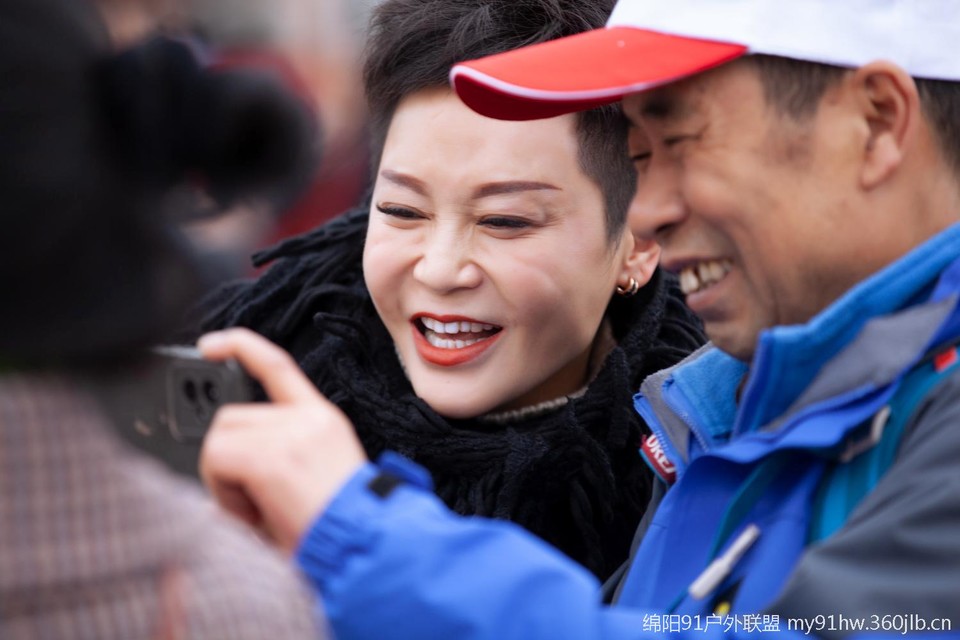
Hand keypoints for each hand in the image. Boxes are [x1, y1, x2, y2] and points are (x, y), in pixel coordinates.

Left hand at [197, 328, 366, 552]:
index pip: (277, 365)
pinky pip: (217, 461)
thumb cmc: (342, 525)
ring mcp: (289, 433)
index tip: (209, 345)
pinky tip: (253, 512)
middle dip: (229, 462)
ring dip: (224, 480)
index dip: (240, 346)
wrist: (366, 543)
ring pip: (219, 440)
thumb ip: (274, 461)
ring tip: (257, 510)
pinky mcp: (272, 457)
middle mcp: (307, 417)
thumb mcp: (314, 478)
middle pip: (231, 418)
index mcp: (321, 417)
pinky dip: (223, 492)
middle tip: (253, 502)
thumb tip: (224, 475)